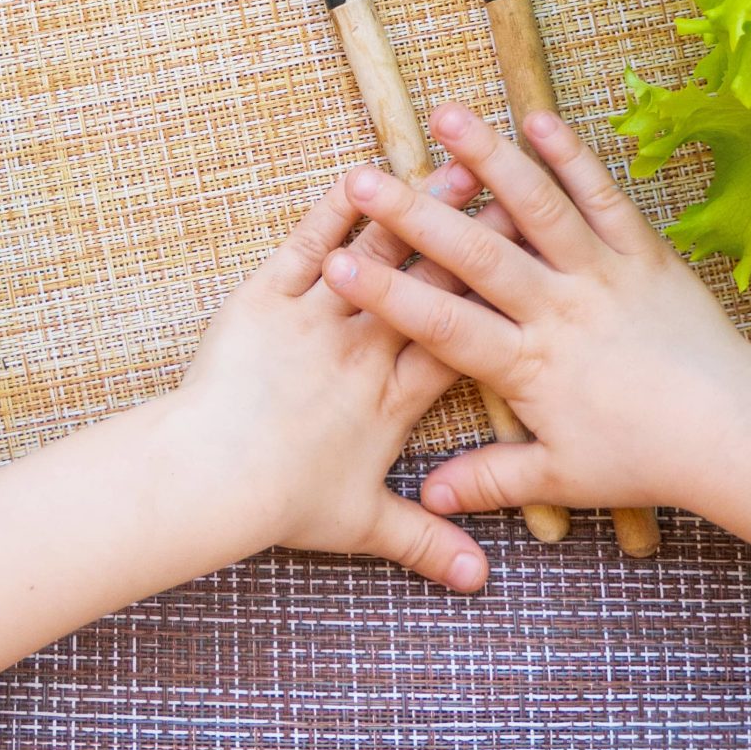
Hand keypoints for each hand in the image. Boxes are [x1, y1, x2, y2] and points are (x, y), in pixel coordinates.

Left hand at [163, 164, 493, 593]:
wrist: (211, 478)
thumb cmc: (282, 504)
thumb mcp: (362, 526)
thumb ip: (425, 544)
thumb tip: (479, 582)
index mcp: (396, 398)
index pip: (462, 337)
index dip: (500, 299)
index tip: (539, 266)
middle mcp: (366, 350)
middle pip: (434, 283)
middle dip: (474, 236)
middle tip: (513, 193)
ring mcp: (318, 318)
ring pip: (377, 253)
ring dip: (416, 209)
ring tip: (455, 167)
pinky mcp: (267, 299)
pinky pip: (306, 244)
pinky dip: (332, 211)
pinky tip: (358, 176)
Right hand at [321, 102, 750, 520]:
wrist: (734, 434)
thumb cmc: (646, 458)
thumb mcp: (561, 477)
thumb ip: (491, 481)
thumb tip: (430, 495)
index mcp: (530, 366)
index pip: (443, 326)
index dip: (387, 295)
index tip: (335, 266)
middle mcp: (561, 311)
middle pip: (478, 255)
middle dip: (416, 214)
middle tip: (367, 176)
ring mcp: (603, 274)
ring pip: (540, 209)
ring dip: (491, 159)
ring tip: (447, 117)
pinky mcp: (642, 252)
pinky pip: (604, 198)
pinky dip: (572, 157)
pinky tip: (537, 118)